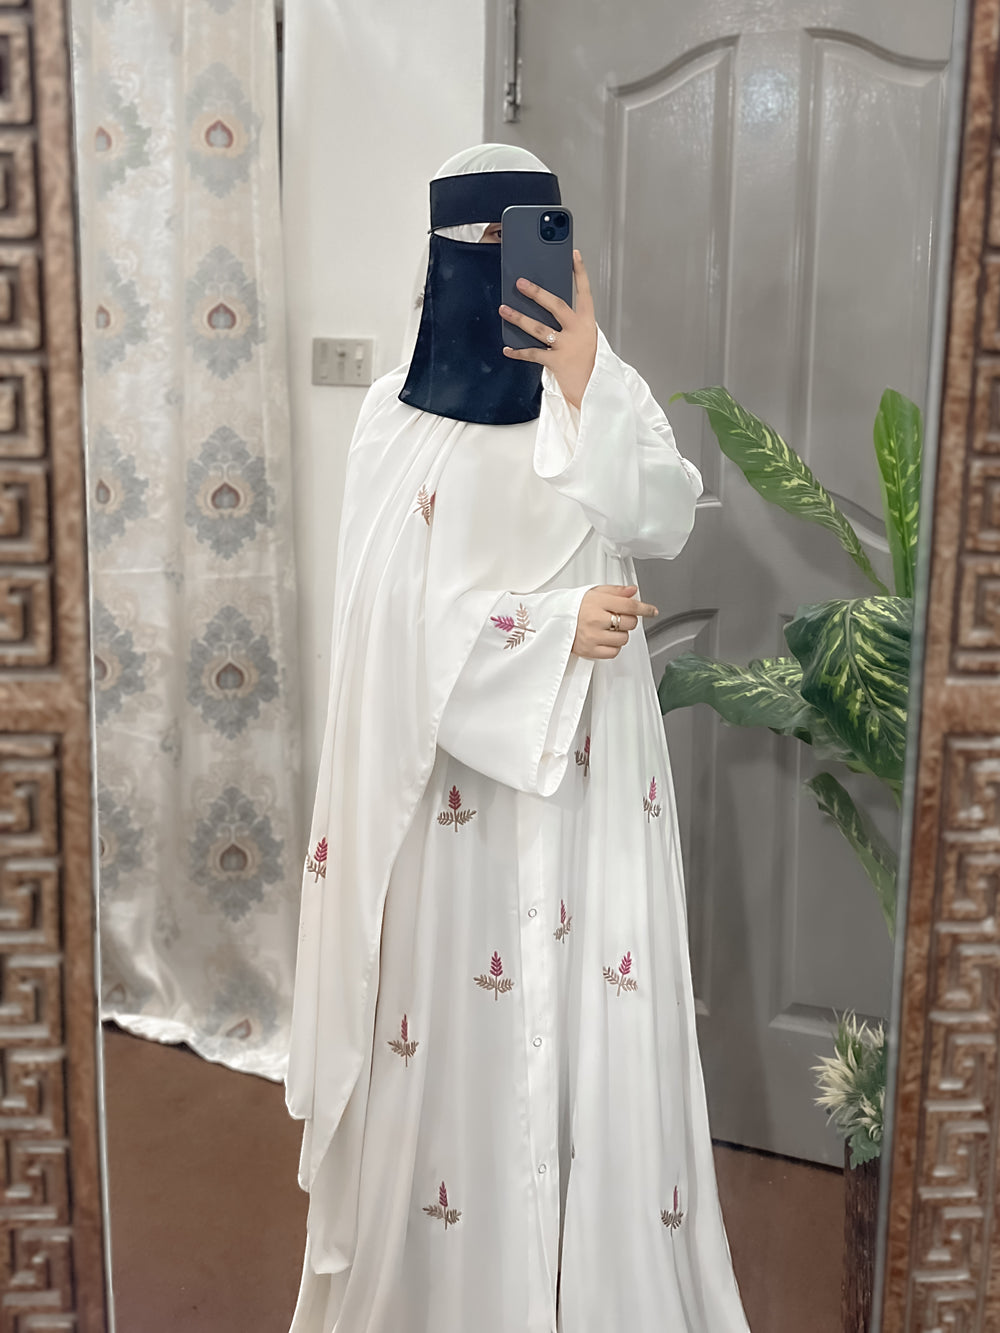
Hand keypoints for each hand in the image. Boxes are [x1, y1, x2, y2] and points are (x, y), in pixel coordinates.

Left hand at [499, 250, 597, 408]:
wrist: (593, 391)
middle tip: (519, 282)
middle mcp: (578, 331)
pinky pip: (532, 354)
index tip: (574, 254)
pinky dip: (518, 352)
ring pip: (538, 328)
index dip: (580, 272)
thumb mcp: (584, 336)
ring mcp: (567, 346)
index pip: (585, 292)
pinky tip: (507, 348)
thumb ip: (569, 322)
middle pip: (555, 305)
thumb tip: (544, 307)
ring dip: (518, 318)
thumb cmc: (587, 362)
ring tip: (504, 310)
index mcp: (587, 322)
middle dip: (536, 292)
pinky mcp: (556, 362)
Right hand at [572, 585, 657, 659]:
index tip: (652, 611)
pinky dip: (613, 647)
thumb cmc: (572, 607)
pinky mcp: (590, 651)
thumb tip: (633, 591)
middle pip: (630, 623)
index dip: (645, 608)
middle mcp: (595, 619)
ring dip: (620, 634)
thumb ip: (615, 591)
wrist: (551, 621)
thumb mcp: (592, 592)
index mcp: (597, 602)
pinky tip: (605, 639)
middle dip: (628, 620)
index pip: (630, 606)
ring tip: (607, 629)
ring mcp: (593, 636)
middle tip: (617, 617)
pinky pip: (614, 652)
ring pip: (623, 638)